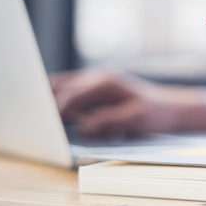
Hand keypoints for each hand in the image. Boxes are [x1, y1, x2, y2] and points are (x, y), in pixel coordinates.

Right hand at [51, 68, 205, 136]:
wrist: (170, 108)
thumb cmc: (154, 114)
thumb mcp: (135, 119)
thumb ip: (109, 121)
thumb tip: (84, 127)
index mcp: (107, 83)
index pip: (72, 94)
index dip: (57, 110)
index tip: (46, 126)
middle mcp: (98, 77)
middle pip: (62, 86)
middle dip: (47, 103)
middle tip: (35, 122)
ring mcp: (96, 81)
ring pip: (63, 85)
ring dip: (51, 100)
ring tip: (40, 119)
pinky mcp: (96, 89)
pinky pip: (70, 91)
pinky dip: (60, 100)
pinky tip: (54, 116)